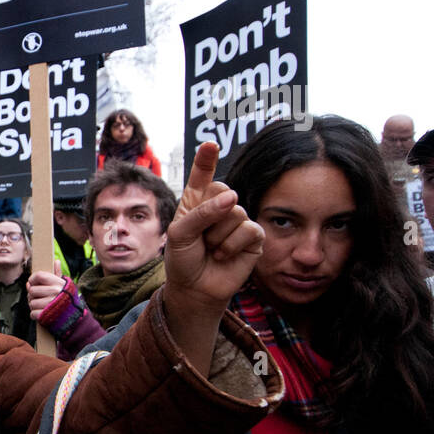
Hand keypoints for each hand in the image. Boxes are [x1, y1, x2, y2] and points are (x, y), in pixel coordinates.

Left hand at [27, 259, 67, 319]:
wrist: (76, 318)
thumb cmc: (67, 299)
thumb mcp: (64, 286)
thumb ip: (57, 274)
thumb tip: (56, 261)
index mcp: (57, 283)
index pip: (38, 276)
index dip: (32, 279)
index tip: (32, 283)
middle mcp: (54, 292)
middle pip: (32, 290)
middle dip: (32, 295)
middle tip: (37, 297)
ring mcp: (50, 304)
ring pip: (31, 303)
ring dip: (34, 306)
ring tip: (41, 306)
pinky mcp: (46, 316)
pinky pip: (32, 313)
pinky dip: (35, 315)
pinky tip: (42, 313)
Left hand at [163, 142, 263, 313]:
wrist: (195, 288)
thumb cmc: (183, 259)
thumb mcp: (179, 234)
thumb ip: (201, 213)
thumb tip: (233, 198)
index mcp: (197, 200)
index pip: (202, 176)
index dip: (206, 160)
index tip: (209, 145)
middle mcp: (219, 206)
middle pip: (222, 190)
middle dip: (208, 215)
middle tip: (200, 237)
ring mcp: (238, 219)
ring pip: (234, 212)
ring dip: (217, 236)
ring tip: (211, 249)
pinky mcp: (254, 236)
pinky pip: (248, 229)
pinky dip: (231, 245)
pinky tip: (224, 255)